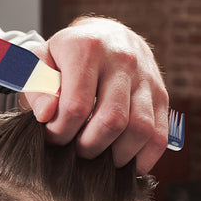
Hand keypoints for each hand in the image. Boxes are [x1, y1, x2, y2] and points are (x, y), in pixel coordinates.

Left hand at [23, 16, 168, 173]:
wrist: (106, 36)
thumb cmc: (67, 56)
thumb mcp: (40, 62)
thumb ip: (37, 88)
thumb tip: (47, 115)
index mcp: (87, 49)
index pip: (76, 106)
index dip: (60, 132)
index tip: (53, 136)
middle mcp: (122, 60)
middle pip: (111, 121)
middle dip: (88, 147)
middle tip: (75, 150)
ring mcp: (146, 78)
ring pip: (140, 130)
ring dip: (117, 156)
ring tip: (98, 158)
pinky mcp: (162, 95)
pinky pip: (160, 135)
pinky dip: (144, 158)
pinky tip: (125, 164)